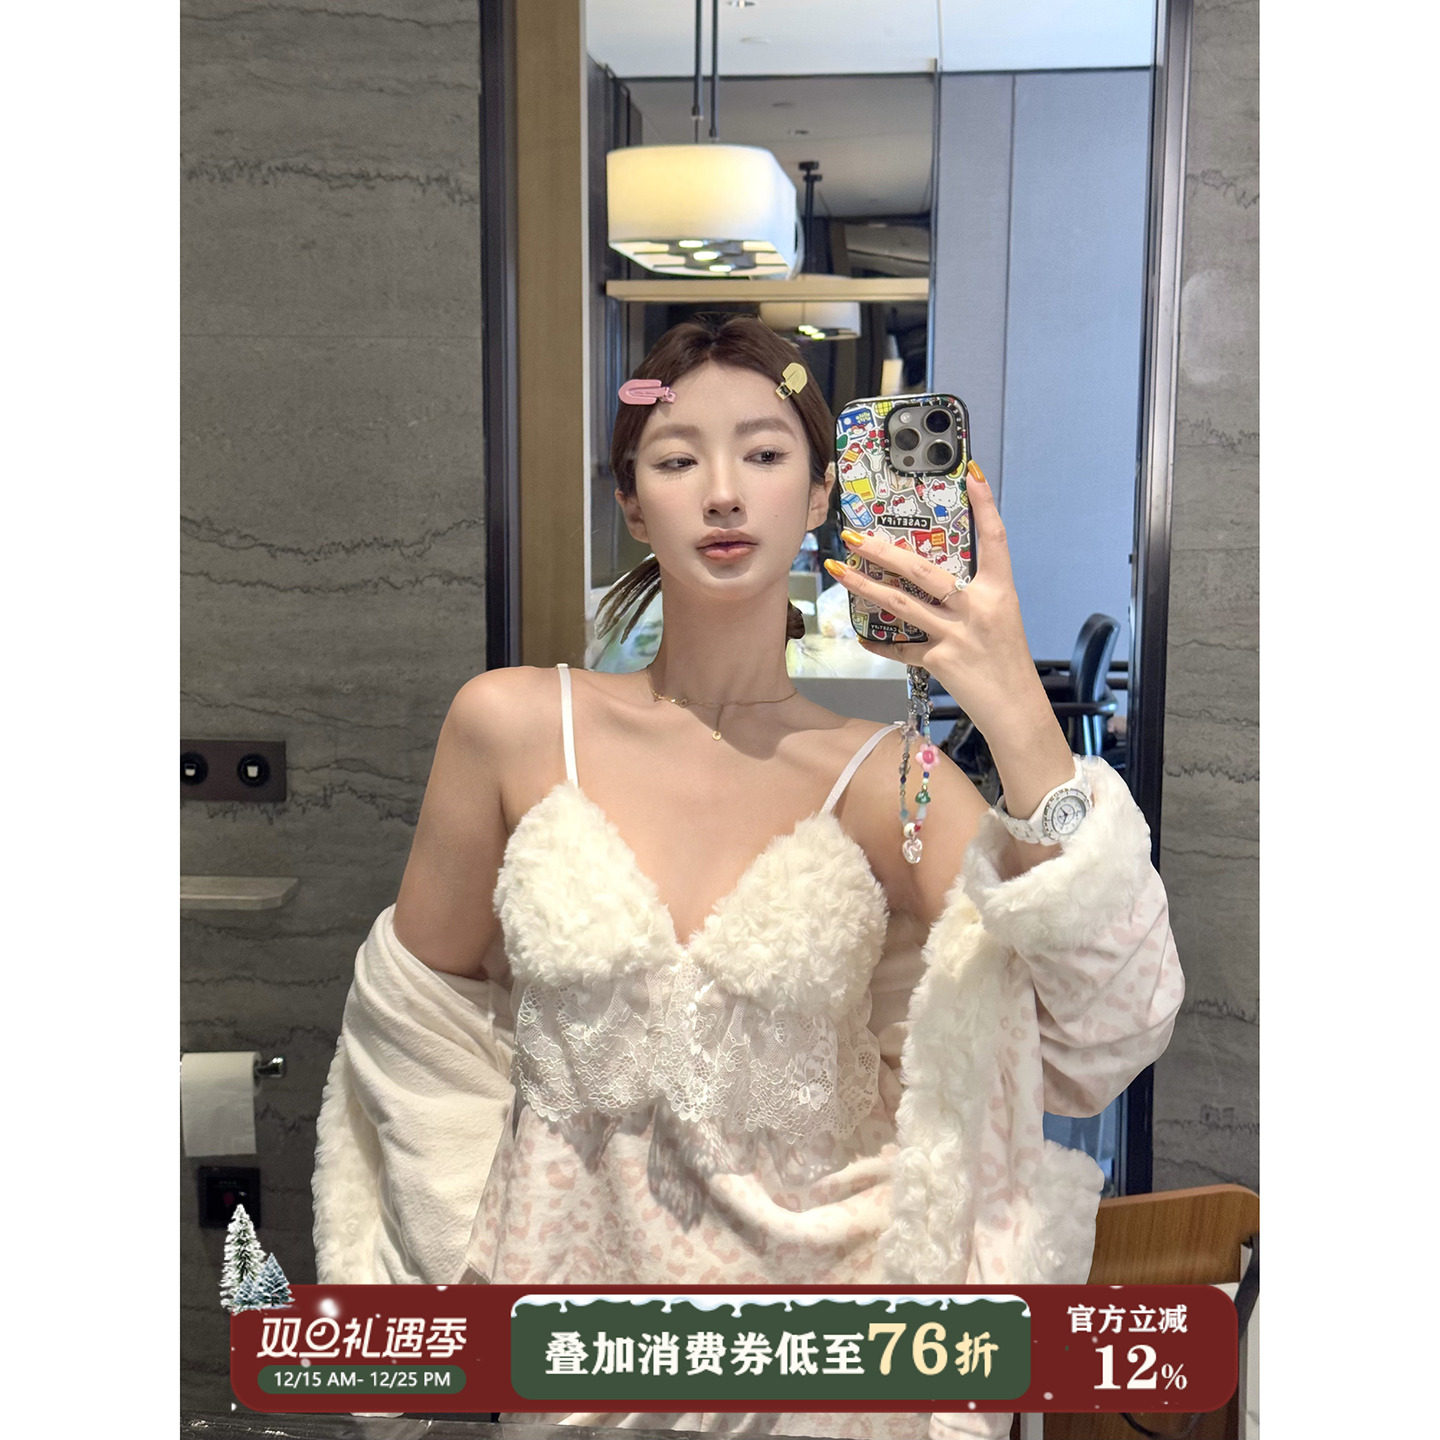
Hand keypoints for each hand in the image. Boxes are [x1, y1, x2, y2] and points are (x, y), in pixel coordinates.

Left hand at [822, 461, 1050, 741]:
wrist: (1017, 711)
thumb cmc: (1008, 664)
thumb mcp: (1000, 620)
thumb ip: (973, 598)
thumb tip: (938, 579)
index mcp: (999, 592)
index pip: (995, 540)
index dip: (985, 505)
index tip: (972, 474)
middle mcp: (978, 608)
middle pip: (924, 570)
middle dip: (884, 551)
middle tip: (855, 534)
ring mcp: (958, 635)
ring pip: (902, 604)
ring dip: (866, 586)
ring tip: (839, 571)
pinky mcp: (941, 661)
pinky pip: (902, 649)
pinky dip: (881, 645)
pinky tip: (861, 637)